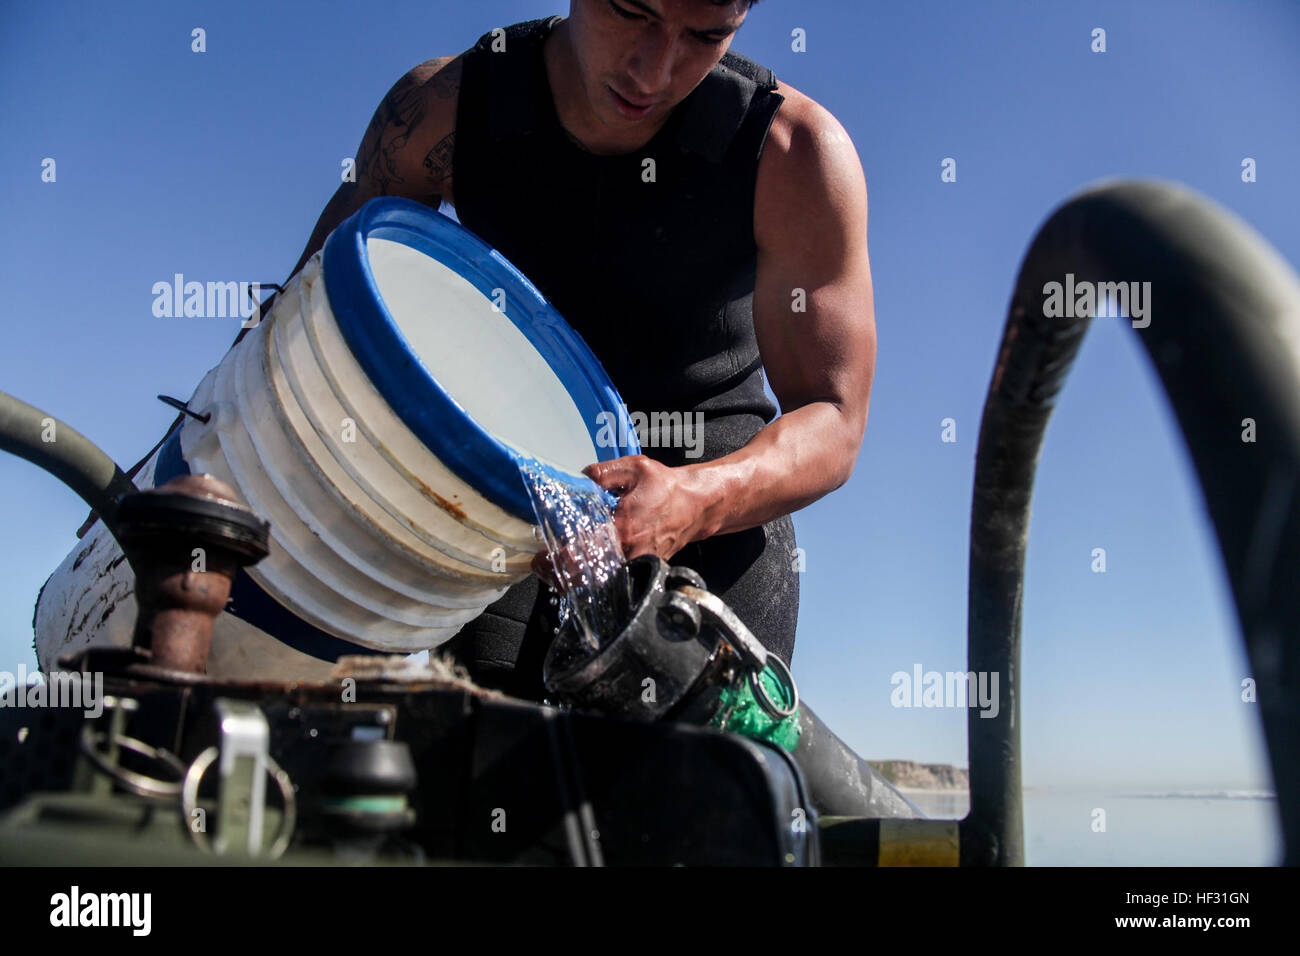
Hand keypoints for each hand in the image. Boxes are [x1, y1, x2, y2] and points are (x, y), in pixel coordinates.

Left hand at [529, 455, 706, 587]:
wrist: (697, 506)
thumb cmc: (667, 488)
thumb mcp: (634, 468)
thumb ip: (601, 473)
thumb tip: (575, 478)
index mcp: (624, 528)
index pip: (583, 553)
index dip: (558, 559)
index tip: (541, 558)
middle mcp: (631, 552)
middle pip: (588, 577)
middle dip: (562, 575)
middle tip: (543, 567)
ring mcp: (638, 564)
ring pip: (601, 583)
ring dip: (576, 580)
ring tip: (556, 572)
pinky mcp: (643, 569)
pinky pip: (615, 580)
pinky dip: (595, 579)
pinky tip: (581, 571)